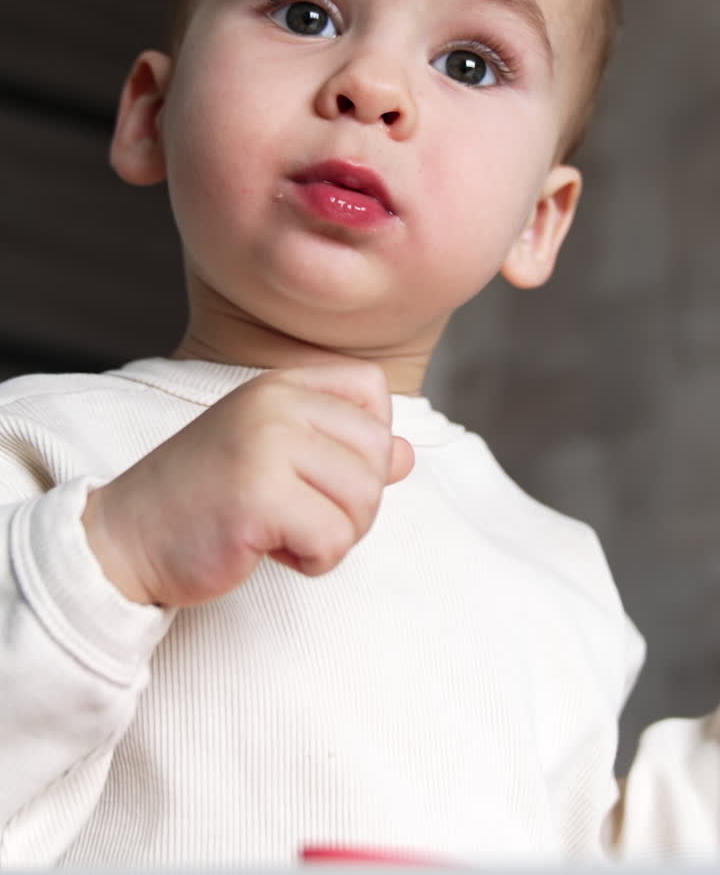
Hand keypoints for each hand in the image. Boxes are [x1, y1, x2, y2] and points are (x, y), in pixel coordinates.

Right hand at [82, 363, 413, 606]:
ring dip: (335, 536)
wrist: (124, 538)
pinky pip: (334, 539)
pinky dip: (313, 561)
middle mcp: (275, 402)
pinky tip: (269, 552)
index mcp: (280, 384)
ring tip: (285, 534)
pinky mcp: (259, 495)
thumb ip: (339, 450)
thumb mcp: (274, 457)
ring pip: (364, 499)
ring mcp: (266, 444)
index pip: (372, 390)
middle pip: (378, 453)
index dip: (370, 442)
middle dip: (355, 504)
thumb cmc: (203, 500)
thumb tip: (407, 454)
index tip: (323, 475)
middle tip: (303, 519)